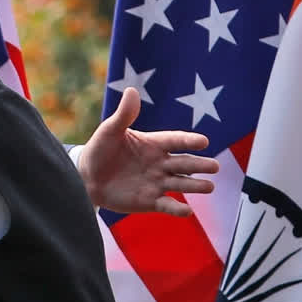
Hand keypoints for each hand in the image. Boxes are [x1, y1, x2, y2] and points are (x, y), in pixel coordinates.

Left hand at [78, 87, 219, 215]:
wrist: (86, 178)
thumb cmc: (99, 150)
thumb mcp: (110, 131)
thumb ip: (124, 114)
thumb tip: (131, 90)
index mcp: (153, 144)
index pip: (175, 141)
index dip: (189, 141)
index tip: (203, 141)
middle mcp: (160, 163)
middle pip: (184, 163)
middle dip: (200, 165)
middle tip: (215, 166)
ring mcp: (157, 183)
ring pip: (181, 184)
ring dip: (195, 186)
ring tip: (210, 187)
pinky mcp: (150, 201)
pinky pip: (167, 205)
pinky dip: (177, 209)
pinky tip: (187, 211)